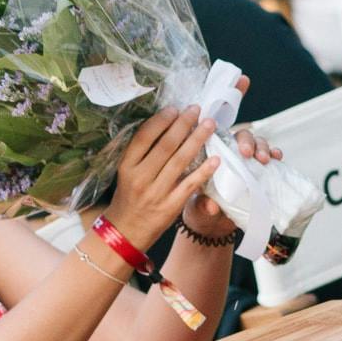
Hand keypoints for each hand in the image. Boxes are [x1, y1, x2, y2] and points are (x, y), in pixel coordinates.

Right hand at [107, 107, 218, 248]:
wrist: (125, 232)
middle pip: (165, 145)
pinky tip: (216, 159)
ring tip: (209, 125)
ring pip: (180, 161)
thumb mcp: (126, 173)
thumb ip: (141, 153)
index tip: (174, 109)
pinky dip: (203, 171)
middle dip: (183, 124)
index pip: (143, 137)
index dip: (160, 121)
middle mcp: (140, 177)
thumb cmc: (128, 197)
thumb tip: (164, 126)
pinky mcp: (171, 206)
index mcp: (127, 166)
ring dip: (197, 140)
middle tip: (196, 110)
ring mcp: (156, 192)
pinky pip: (190, 184)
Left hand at [181, 127, 277, 237]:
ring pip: (258, 144)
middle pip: (242, 137)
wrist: (214, 224)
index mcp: (212, 155)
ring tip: (263, 159)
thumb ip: (203, 204)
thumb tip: (211, 207)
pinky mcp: (262, 172)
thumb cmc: (202, 207)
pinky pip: (271, 158)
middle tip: (247, 153)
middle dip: (247, 142)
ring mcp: (248, 162)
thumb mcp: (199, 205)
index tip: (227, 144)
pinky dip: (275, 154)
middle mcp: (231, 154)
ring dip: (263, 148)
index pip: (221, 137)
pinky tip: (277, 157)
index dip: (226, 137)